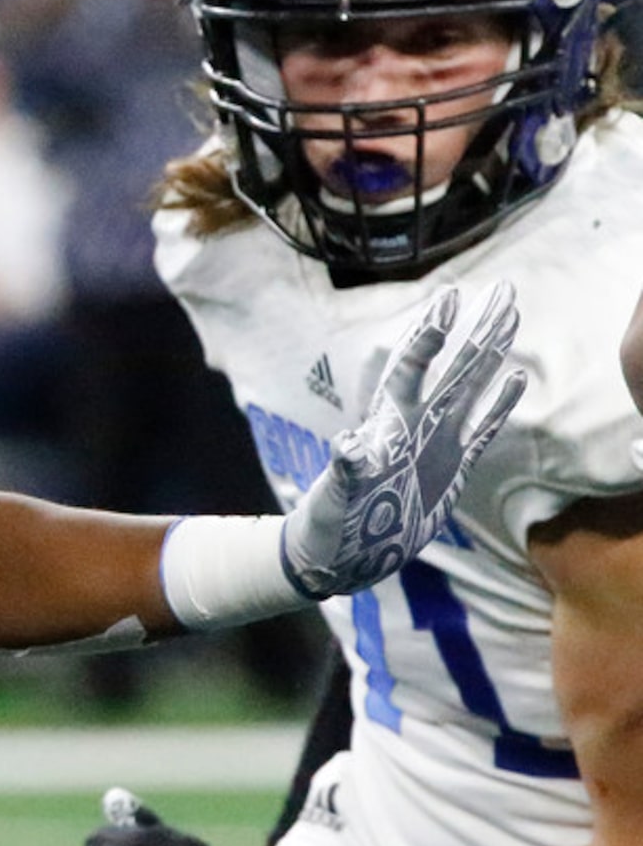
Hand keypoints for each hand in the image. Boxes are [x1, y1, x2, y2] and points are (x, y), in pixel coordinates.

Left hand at [281, 282, 525, 597]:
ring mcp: (436, 443)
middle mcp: (415, 425)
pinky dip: (499, 405)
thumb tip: (348, 445)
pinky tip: (517, 378)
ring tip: (511, 318)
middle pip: (453, 366)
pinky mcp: (453, 468)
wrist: (344, 555)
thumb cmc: (330, 523)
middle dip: (477, 329)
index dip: (430, 334)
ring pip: (471, 388)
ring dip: (490, 355)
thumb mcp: (335, 496)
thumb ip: (345, 470)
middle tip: (503, 290)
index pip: (412, 367)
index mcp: (386, 424)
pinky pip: (482, 428)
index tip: (450, 299)